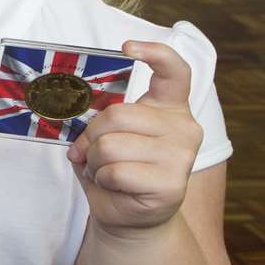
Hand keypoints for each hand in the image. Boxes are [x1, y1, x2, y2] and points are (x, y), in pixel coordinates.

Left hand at [68, 40, 204, 237]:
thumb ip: (100, 119)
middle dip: (90, 136)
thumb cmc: (116, 169)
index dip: (154, 53)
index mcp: (170, 108)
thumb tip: (79, 119)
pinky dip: (102, 179)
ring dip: (94, 161)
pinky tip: (114, 186)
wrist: (131, 217)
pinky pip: (115, 172)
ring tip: (105, 171)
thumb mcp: (106, 136)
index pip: (175, 71)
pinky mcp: (172, 184)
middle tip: (88, 153)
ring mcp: (182, 156)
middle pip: (117, 114)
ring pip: (111, 145)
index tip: (127, 48)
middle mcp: (185, 127)